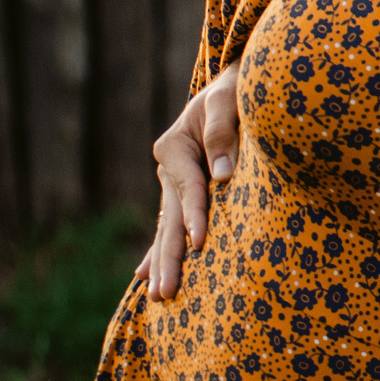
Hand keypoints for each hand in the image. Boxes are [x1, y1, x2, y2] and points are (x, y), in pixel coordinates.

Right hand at [134, 62, 240, 300]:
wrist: (232, 84)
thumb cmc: (235, 89)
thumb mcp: (228, 99)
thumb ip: (223, 130)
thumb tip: (222, 175)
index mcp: (174, 146)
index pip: (189, 187)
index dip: (196, 215)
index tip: (201, 242)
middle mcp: (168, 168)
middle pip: (171, 218)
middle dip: (169, 257)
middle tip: (167, 292)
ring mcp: (173, 182)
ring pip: (168, 228)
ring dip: (163, 262)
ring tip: (158, 296)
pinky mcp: (183, 190)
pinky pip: (171, 225)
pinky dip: (159, 250)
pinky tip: (145, 276)